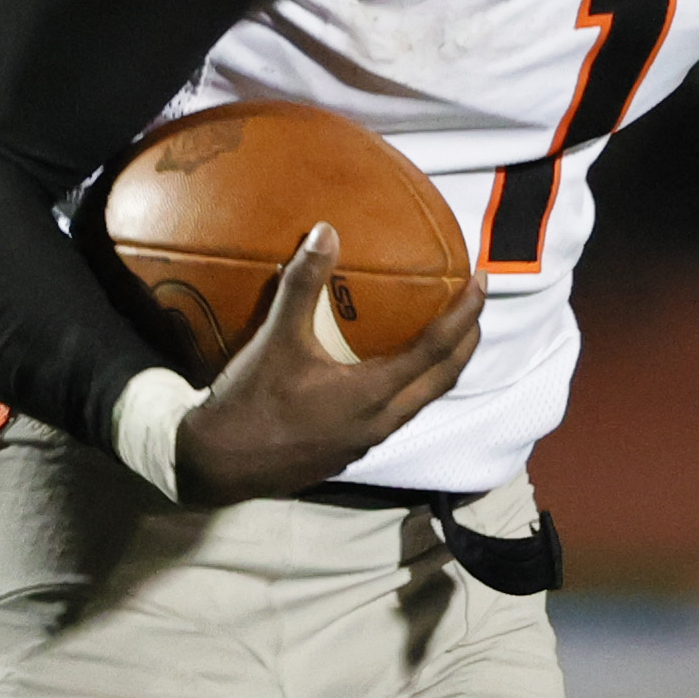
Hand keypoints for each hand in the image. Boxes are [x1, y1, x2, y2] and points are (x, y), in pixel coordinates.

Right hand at [173, 224, 482, 506]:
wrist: (217, 466)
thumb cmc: (250, 402)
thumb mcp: (276, 339)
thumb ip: (303, 284)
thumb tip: (326, 231)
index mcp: (372, 394)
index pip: (436, 348)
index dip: (465, 313)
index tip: (482, 281)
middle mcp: (381, 421)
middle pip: (443, 378)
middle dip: (466, 340)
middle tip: (473, 305)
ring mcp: (367, 441)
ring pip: (422, 400)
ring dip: (440, 366)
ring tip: (443, 333)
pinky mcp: (349, 451)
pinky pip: (397, 413)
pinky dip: (410, 385)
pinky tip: (390, 369)